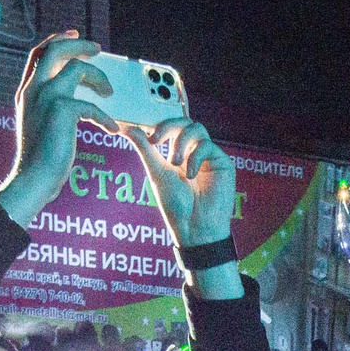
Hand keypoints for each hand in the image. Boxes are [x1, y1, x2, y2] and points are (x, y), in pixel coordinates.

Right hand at [0, 32, 108, 227]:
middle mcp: (34, 88)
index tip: (75, 36)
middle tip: (98, 49)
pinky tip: (111, 129)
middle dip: (79, 45)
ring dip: (99, 78)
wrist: (34, 178)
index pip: (39, 53)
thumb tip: (73, 101)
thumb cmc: (40, 159)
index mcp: (27, 91)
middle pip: (57, 49)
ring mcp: (46, 96)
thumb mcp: (41, 125)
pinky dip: (105, 117)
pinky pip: (91, 105)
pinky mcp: (62, 109)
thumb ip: (50, 107)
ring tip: (109, 93)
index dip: (58, 40)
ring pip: (78, 69)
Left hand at [126, 119, 242, 298]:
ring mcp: (208, 157)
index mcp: (178, 155)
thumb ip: (145, 149)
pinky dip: (195, 157)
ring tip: (175, 163)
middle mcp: (194, 153)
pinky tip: (191, 175)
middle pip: (184, 122)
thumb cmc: (176, 206)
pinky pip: (207, 145)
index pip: (171, 128)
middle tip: (156, 140)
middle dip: (169, 127)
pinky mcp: (222, 162)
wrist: (195, 228)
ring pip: (196, 129)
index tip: (148, 134)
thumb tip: (127, 128)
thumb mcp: (156, 172)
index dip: (160, 125)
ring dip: (181, 142)